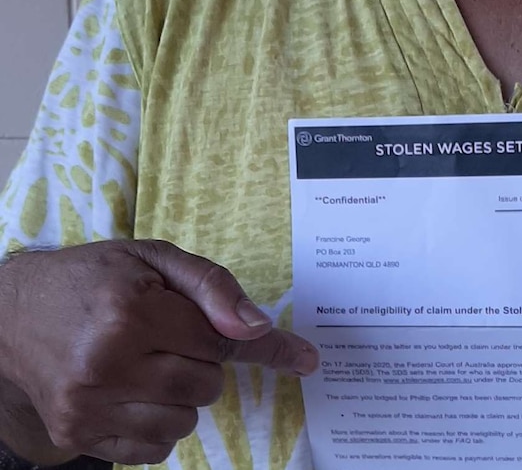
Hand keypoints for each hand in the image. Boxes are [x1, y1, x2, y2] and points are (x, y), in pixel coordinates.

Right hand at [0, 240, 317, 465]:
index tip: (304, 358)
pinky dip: (160, 427)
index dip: (260, 344)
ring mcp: (88, 406)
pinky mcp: (76, 434)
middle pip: (204, 386)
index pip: (218, 341)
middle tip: (173, 336)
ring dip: (183, 397)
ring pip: (182, 424)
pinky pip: (151, 451)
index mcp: (131, 313)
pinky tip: (138, 392)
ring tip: (152, 362)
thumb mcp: (153, 258)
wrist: (13, 313)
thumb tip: (256, 327)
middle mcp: (108, 364)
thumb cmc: (93, 277)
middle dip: (203, 362)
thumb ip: (210, 287)